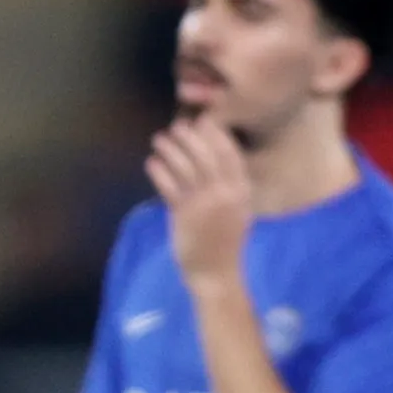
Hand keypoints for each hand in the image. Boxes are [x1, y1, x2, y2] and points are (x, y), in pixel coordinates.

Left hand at [146, 112, 254, 293]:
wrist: (216, 271)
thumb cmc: (226, 239)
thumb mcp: (239, 208)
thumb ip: (231, 184)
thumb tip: (214, 156)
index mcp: (241, 190)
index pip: (229, 153)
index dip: (214, 134)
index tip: (202, 120)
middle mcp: (225, 193)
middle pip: (204, 155)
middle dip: (189, 136)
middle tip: (176, 126)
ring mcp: (203, 203)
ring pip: (185, 167)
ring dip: (170, 149)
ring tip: (159, 139)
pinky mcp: (183, 214)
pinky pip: (168, 186)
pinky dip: (158, 171)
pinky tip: (151, 162)